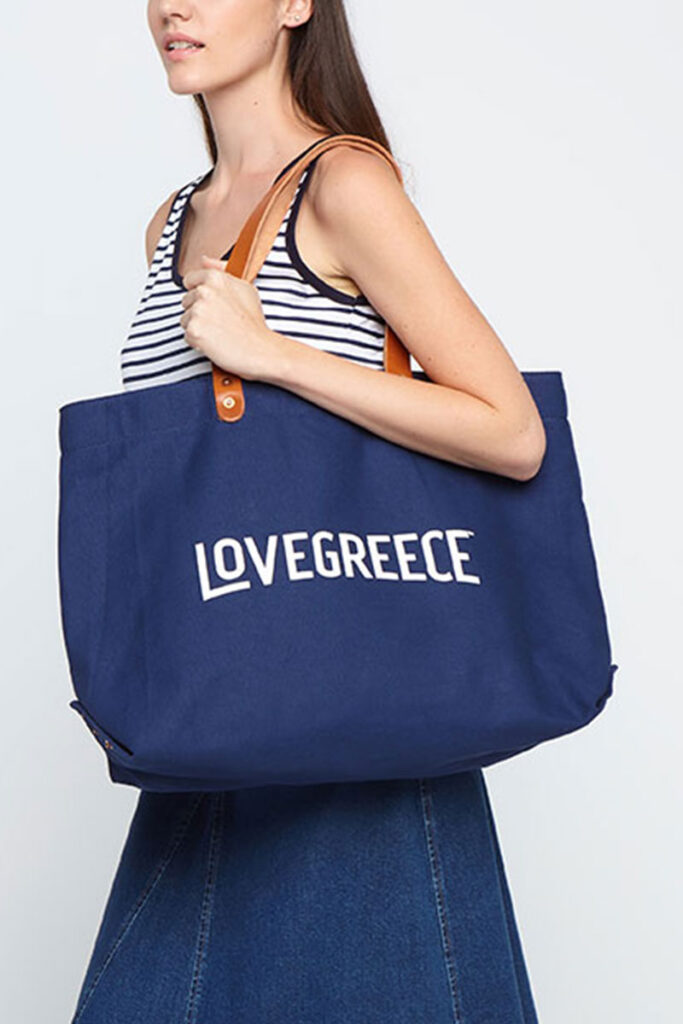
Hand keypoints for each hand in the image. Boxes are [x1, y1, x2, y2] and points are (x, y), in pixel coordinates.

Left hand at [180, 255, 286, 380]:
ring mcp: (198, 311)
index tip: (213, 305)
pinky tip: (215, 342)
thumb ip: (221, 269)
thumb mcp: (245, 288)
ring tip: (219, 332)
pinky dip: (198, 342)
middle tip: (220, 321)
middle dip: (199, 312)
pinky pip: (187, 336)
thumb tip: (204, 260)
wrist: (260, 349)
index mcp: (215, 278)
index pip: (190, 281)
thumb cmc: (254, 322)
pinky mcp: (194, 330)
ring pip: (185, 319)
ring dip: (198, 327)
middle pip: (186, 302)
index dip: (200, 295)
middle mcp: (204, 291)